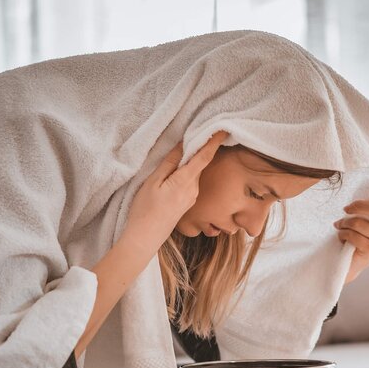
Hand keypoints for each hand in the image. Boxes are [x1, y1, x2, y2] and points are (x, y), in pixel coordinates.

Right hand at [123, 130, 228, 253]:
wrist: (146, 237)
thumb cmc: (145, 209)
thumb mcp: (153, 182)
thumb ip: (169, 163)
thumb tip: (182, 146)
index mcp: (186, 182)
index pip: (204, 157)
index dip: (214, 142)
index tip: (223, 130)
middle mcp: (194, 189)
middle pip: (200, 163)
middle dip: (201, 148)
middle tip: (200, 131)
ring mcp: (192, 197)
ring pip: (195, 172)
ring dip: (193, 160)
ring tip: (186, 147)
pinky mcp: (188, 202)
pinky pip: (191, 181)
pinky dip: (188, 171)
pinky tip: (178, 168)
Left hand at [334, 181, 368, 283]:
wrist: (348, 263)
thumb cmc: (354, 236)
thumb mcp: (362, 219)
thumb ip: (366, 207)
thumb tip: (361, 186)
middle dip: (358, 206)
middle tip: (345, 208)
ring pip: (360, 223)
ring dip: (344, 223)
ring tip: (339, 225)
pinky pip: (354, 236)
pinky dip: (343, 234)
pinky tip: (341, 237)